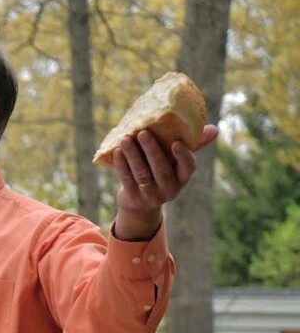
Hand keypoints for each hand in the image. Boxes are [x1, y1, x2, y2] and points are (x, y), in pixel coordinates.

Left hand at [112, 124, 218, 239]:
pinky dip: (122, 164)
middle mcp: (170, 189)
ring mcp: (151, 195)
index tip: (176, 142)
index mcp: (183, 178)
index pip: (188, 168)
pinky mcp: (134, 198)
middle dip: (151, 149)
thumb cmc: (161, 172)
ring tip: (126, 138)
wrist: (139, 203)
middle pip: (161, 169)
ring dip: (133, 154)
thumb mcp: (176, 162)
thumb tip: (215, 129)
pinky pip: (127, 179)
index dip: (183, 156)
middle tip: (143, 132)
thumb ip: (191, 145)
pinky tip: (117, 151)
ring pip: (142, 173)